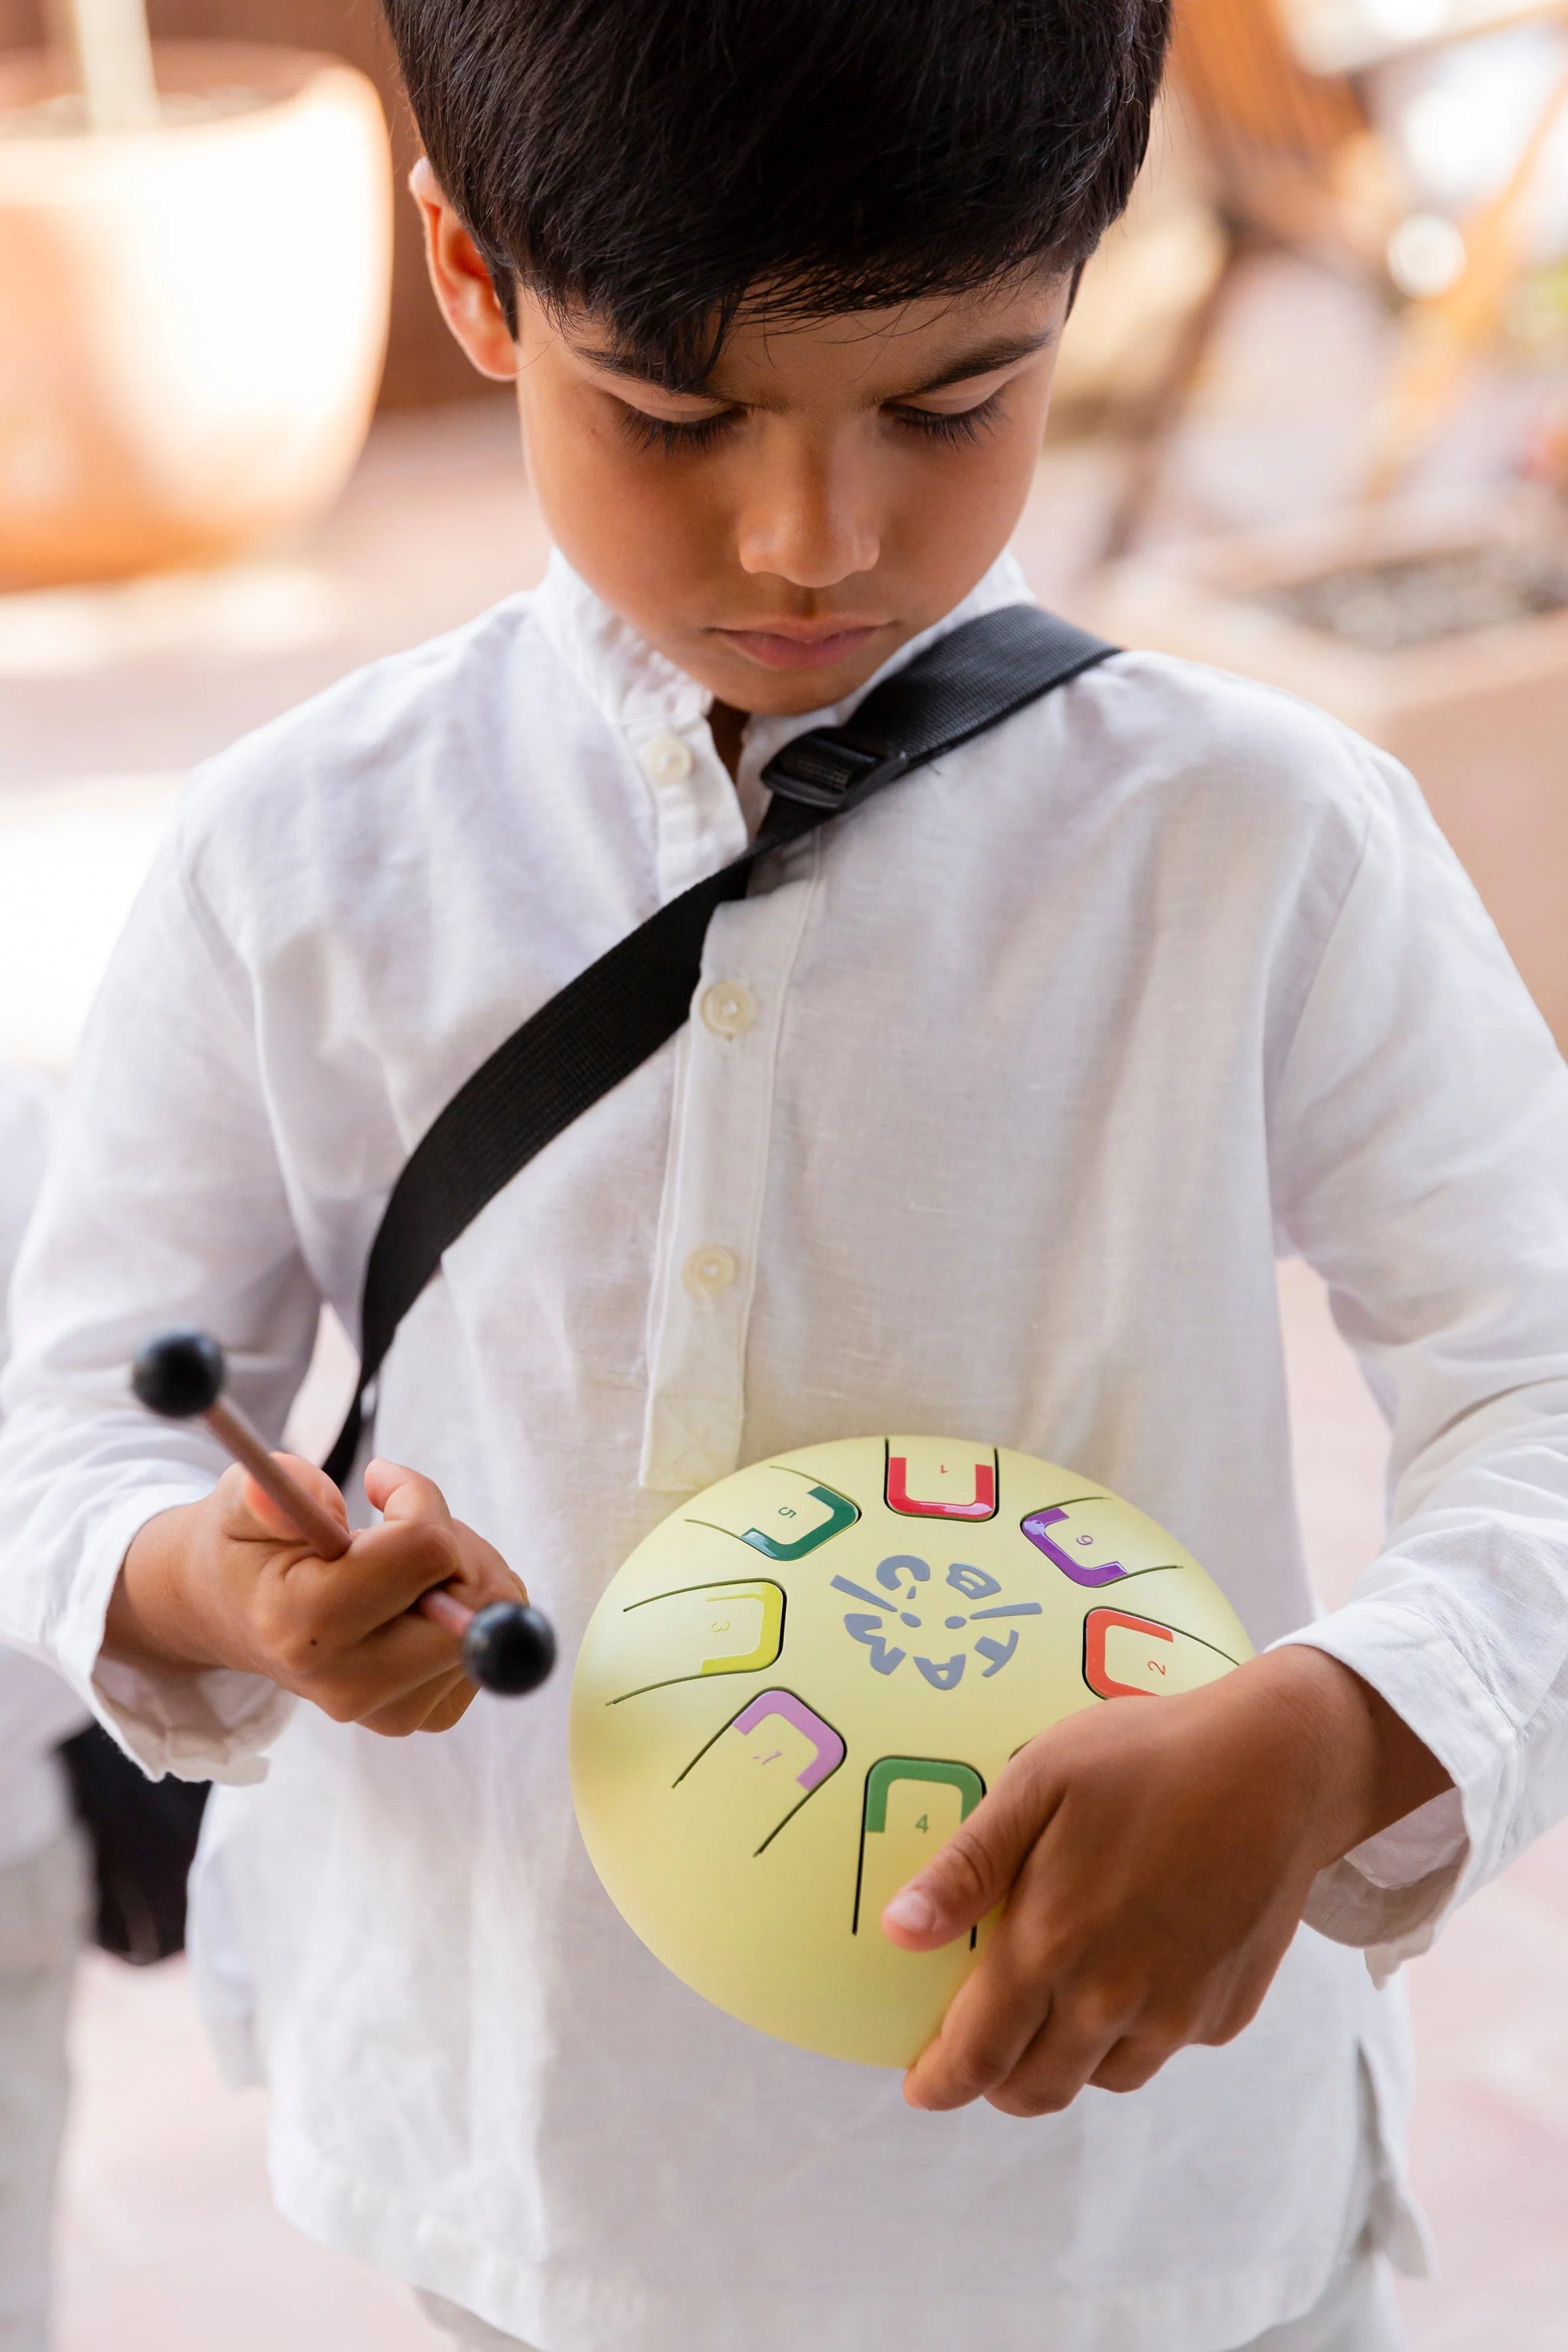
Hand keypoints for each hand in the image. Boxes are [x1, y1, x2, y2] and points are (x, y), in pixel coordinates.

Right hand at [106, 1456, 527, 1735]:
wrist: (239, 1617)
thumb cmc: (251, 1547)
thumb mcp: (243, 1499)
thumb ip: (281, 1489)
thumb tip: (318, 1498)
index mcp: (302, 1628)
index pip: (426, 1550)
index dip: (416, 1498)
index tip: (381, 1484)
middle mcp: (352, 1685)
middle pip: (479, 1598)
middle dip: (454, 1541)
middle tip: (401, 1525)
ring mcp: (394, 1711)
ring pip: (495, 1617)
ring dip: (466, 1570)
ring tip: (400, 1563)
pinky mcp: (429, 1715)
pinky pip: (494, 1643)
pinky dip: (471, 1607)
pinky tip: (413, 1600)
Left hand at [882, 1646, 1450, 2116]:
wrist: (1279, 1765)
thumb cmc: (1144, 1756)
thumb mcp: (1038, 1781)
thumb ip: (968, 1865)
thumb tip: (899, 1931)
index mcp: (1053, 1945)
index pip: (978, 2054)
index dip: (941, 2081)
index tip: (921, 2086)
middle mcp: (1113, 1999)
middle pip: (1037, 2087)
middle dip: (996, 2082)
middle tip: (980, 2048)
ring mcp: (1177, 2013)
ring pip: (1102, 2076)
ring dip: (1066, 2059)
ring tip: (1053, 2006)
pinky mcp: (1227, 2011)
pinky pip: (1163, 2044)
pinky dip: (1136, 2029)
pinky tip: (1134, 1967)